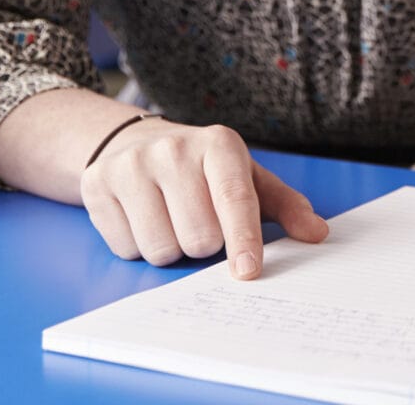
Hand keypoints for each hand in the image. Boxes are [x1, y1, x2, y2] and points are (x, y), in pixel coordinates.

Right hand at [80, 119, 329, 277]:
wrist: (134, 142)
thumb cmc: (203, 169)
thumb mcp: (247, 178)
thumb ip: (285, 206)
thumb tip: (317, 233)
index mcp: (219, 145)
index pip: (235, 200)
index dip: (243, 240)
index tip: (248, 271)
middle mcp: (174, 148)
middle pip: (198, 237)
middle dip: (204, 245)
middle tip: (200, 222)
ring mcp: (131, 164)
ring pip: (160, 248)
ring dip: (171, 248)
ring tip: (171, 218)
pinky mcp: (97, 183)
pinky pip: (125, 248)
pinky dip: (137, 245)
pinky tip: (142, 217)